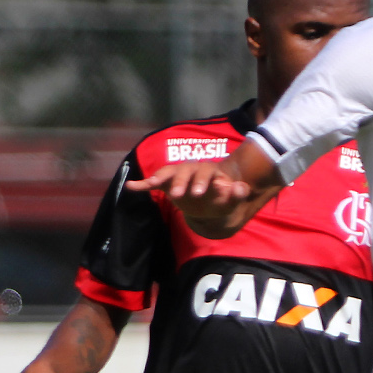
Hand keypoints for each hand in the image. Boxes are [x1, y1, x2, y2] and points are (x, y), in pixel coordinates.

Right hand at [127, 158, 254, 225]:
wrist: (212, 202)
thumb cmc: (223, 199)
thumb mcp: (232, 200)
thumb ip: (238, 194)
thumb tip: (241, 187)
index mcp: (209, 171)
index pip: (205, 172)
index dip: (201, 181)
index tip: (198, 193)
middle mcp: (192, 170)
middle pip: (184, 171)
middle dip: (180, 181)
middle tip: (177, 195)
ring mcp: (178, 176)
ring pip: (168, 173)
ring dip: (160, 178)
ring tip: (152, 184)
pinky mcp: (167, 185)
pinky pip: (154, 182)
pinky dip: (143, 184)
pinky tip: (131, 186)